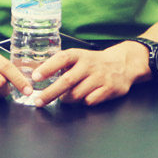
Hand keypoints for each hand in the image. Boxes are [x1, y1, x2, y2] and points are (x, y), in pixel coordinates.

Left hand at [30, 43, 147, 106]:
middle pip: (67, 81)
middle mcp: (89, 65)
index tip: (35, 77)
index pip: (61, 58)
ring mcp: (100, 78)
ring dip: (66, 99)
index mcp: (78, 55)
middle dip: (50, 93)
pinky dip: (83, 102)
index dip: (47, 68)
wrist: (123, 64)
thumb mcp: (77, 58)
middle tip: (39, 101)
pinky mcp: (110, 89)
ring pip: (76, 94)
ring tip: (64, 97)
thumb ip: (60, 65)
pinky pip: (89, 101)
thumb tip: (37, 75)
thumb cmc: (92, 63)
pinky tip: (84, 96)